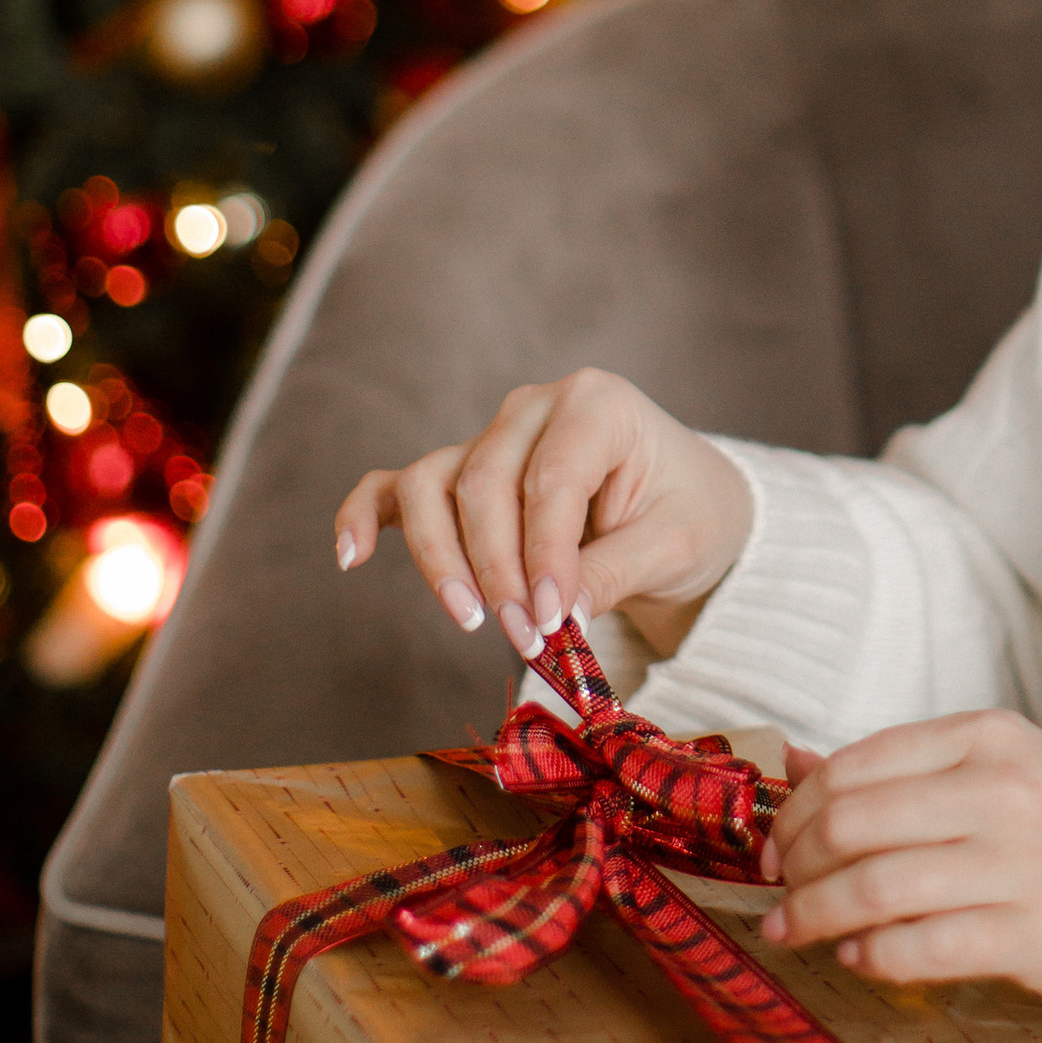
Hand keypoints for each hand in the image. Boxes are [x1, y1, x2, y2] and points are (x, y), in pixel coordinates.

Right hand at [333, 370, 753, 660]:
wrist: (690, 505)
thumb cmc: (690, 513)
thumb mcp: (676, 543)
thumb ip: (612, 571)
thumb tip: (548, 614)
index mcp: (597, 404)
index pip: (551, 479)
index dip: (545, 555)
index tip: (551, 622)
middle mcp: (534, 408)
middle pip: (484, 483)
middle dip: (499, 569)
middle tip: (526, 638)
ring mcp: (491, 437)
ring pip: (434, 486)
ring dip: (442, 557)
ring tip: (470, 619)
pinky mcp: (464, 475)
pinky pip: (397, 486)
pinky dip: (366, 514)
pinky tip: (350, 556)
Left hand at [761, 708, 1041, 1030]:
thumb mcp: (1013, 774)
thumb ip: (912, 773)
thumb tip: (796, 765)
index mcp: (990, 738)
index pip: (855, 764)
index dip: (796, 811)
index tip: (777, 847)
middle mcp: (1000, 789)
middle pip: (850, 821)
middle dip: (795, 864)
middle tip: (779, 893)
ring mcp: (1018, 861)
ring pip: (874, 884)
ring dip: (814, 915)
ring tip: (793, 933)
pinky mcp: (1034, 933)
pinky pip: (921, 946)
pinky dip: (874, 956)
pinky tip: (861, 960)